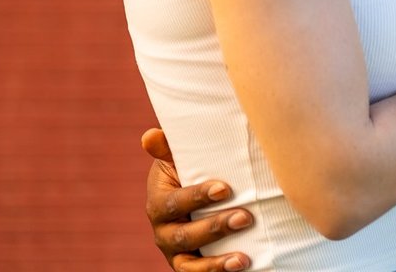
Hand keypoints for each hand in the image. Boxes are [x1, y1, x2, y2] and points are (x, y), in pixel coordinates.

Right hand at [142, 128, 254, 271]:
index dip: (198, 197)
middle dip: (215, 227)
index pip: (175, 202)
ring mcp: (175, 253)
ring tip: (242, 258)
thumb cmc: (190, 172)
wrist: (196, 199)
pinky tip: (241, 266)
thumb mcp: (178, 160)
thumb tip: (150, 136)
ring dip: (216, 263)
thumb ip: (167, 149)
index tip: (224, 189)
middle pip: (185, 235)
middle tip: (245, 217)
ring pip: (190, 264)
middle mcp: (163, 231)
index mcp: (158, 203)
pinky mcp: (189, 266)